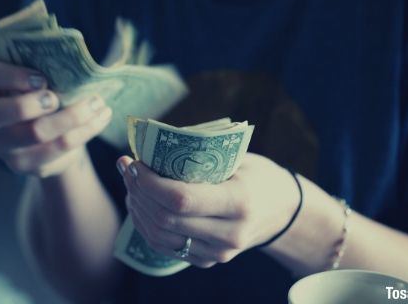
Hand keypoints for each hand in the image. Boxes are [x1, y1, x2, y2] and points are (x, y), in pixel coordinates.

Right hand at [0, 61, 111, 176]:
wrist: (46, 135)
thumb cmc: (41, 93)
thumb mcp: (37, 77)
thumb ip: (47, 67)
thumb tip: (79, 60)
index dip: (12, 76)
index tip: (41, 78)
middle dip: (29, 104)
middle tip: (57, 98)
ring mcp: (2, 146)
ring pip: (34, 133)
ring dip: (72, 116)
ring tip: (97, 103)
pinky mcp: (24, 164)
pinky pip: (58, 148)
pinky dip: (85, 131)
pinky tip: (101, 117)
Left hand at [117, 153, 299, 267]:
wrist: (281, 211)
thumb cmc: (256, 175)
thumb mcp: (237, 158)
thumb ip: (200, 156)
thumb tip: (151, 146)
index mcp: (239, 202)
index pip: (181, 199)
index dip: (149, 182)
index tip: (135, 162)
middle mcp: (229, 234)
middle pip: (166, 219)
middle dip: (138, 191)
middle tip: (126, 167)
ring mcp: (218, 253)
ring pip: (160, 236)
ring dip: (137, 208)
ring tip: (130, 183)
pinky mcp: (208, 260)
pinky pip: (165, 247)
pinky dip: (146, 224)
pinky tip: (140, 203)